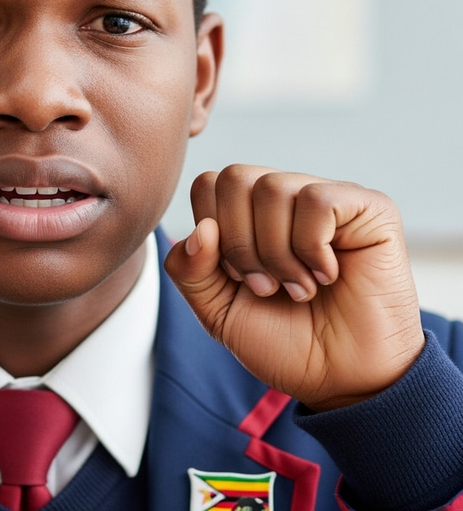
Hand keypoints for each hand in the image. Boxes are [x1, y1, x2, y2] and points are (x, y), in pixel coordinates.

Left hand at [164, 165, 424, 410]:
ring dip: (277, 252)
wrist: (342, 381)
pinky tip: (327, 275)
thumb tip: (201, 229)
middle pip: (235, 178)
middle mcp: (287, 196)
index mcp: (250, 211)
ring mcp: (328, 197)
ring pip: (273, 188)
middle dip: (240, 243)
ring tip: (298, 287)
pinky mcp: (368, 207)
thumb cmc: (285, 342)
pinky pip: (317, 200)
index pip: (208, 184)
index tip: (237, 278)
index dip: (212, 232)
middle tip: (266, 286)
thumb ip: (190, 271)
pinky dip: (312, 247)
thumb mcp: (217, 311)